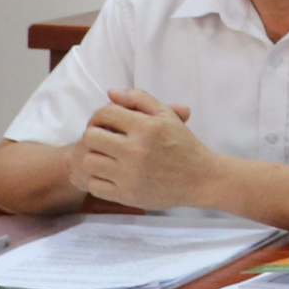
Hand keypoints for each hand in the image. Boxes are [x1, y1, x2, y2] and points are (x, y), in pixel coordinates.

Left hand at [72, 90, 209, 210]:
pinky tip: (108, 175)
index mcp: (147, 128)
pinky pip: (94, 185)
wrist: (201, 179)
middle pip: (90, 137)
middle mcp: (136, 150)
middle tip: (102, 140)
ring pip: (88, 162)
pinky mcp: (127, 195)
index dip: (100, 116)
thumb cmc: (183, 145)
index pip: (105, 114)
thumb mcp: (167, 116)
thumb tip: (110, 93)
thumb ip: (140, 99)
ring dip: (92, 157)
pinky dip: (96, 179)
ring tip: (104, 157)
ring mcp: (130, 175)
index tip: (106, 123)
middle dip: (93, 135)